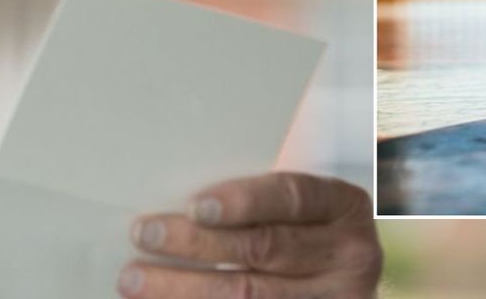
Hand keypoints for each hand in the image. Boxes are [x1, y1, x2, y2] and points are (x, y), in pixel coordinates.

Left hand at [118, 173, 380, 297]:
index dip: (244, 201)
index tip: (195, 206)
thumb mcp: (301, 209)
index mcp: (344, 208)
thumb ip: (257, 204)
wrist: (341, 282)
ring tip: (136, 280)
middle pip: (263, 249)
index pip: (291, 198)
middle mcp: (350, 256)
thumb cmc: (306, 231)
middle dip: (197, 244)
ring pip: (251, 296)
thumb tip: (177, 203)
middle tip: (144, 235)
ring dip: (184, 289)